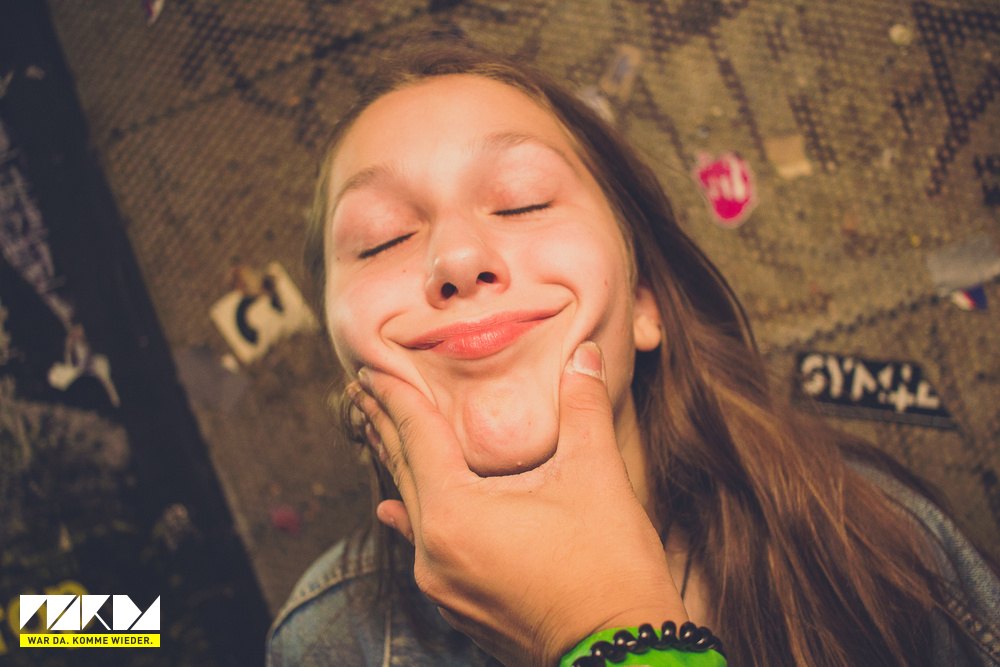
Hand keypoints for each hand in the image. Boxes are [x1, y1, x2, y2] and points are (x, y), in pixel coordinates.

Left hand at [349, 342, 687, 666]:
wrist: (624, 654)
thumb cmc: (610, 566)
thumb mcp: (597, 474)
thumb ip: (584, 406)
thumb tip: (586, 354)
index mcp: (456, 514)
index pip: (417, 437)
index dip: (395, 398)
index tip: (368, 370)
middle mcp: (434, 552)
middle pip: (403, 472)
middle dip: (383, 427)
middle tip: (359, 392)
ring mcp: (443, 585)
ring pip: (411, 510)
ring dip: (397, 468)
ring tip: (376, 435)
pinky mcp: (459, 605)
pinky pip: (423, 546)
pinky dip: (413, 515)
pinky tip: (391, 512)